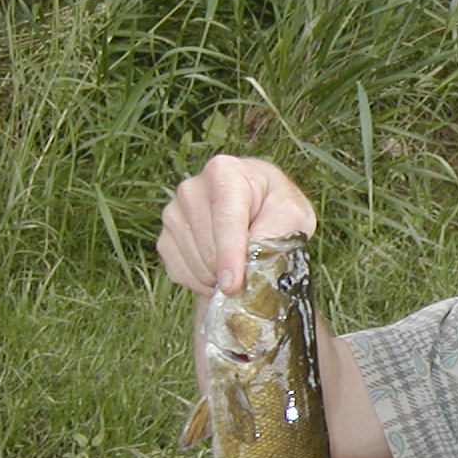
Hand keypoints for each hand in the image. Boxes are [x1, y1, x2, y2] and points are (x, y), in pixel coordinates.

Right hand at [157, 155, 316, 295]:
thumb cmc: (276, 208)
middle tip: (253, 266)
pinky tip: (219, 270)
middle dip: (232, 269)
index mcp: (224, 172)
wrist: (256, 209)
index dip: (230, 256)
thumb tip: (248, 262)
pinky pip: (180, 273)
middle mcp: (191, 188)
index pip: (225, 220)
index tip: (232, 285)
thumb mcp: (292, 214)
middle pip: (208, 247)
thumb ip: (276, 232)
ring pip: (194, 264)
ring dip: (218, 277)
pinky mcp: (165, 237)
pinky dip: (202, 282)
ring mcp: (173, 212)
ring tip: (238, 265)